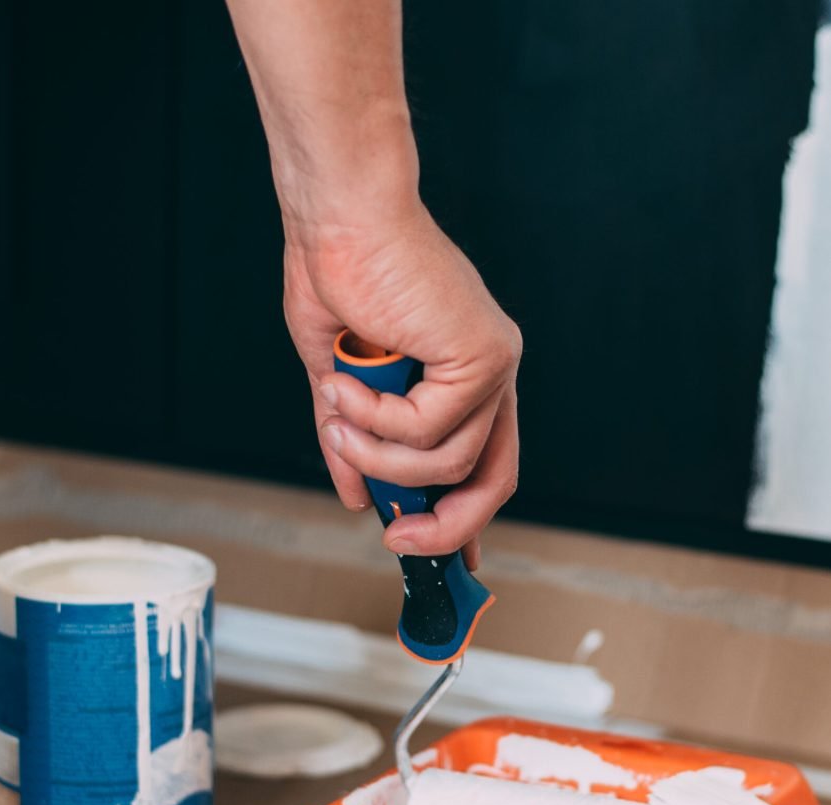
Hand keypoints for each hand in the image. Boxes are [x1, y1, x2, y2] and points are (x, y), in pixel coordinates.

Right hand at [283, 202, 520, 566]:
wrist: (339, 217)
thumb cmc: (338, 278)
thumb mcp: (341, 384)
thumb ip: (355, 444)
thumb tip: (358, 500)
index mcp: (463, 378)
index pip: (482, 465)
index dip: (465, 520)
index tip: (445, 561)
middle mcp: (490, 375)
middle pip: (492, 481)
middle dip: (444, 526)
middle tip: (396, 541)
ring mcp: (494, 365)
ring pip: (449, 463)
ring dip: (379, 457)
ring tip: (336, 418)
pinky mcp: (484, 355)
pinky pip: (430, 431)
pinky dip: (377, 421)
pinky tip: (347, 386)